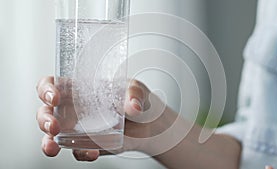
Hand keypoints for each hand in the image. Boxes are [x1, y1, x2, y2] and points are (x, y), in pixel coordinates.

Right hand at [36, 76, 156, 160]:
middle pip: (46, 111)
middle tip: (53, 126)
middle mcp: (74, 108)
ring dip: (48, 142)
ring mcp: (78, 128)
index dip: (46, 90)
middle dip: (43, 119)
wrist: (149, 124)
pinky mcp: (87, 143)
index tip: (54, 97)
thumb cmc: (136, 99)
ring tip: (54, 147)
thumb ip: (134, 94)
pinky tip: (92, 152)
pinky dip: (81, 153)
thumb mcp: (136, 89)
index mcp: (79, 88)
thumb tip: (134, 106)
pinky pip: (76, 150)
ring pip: (52, 135)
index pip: (52, 85)